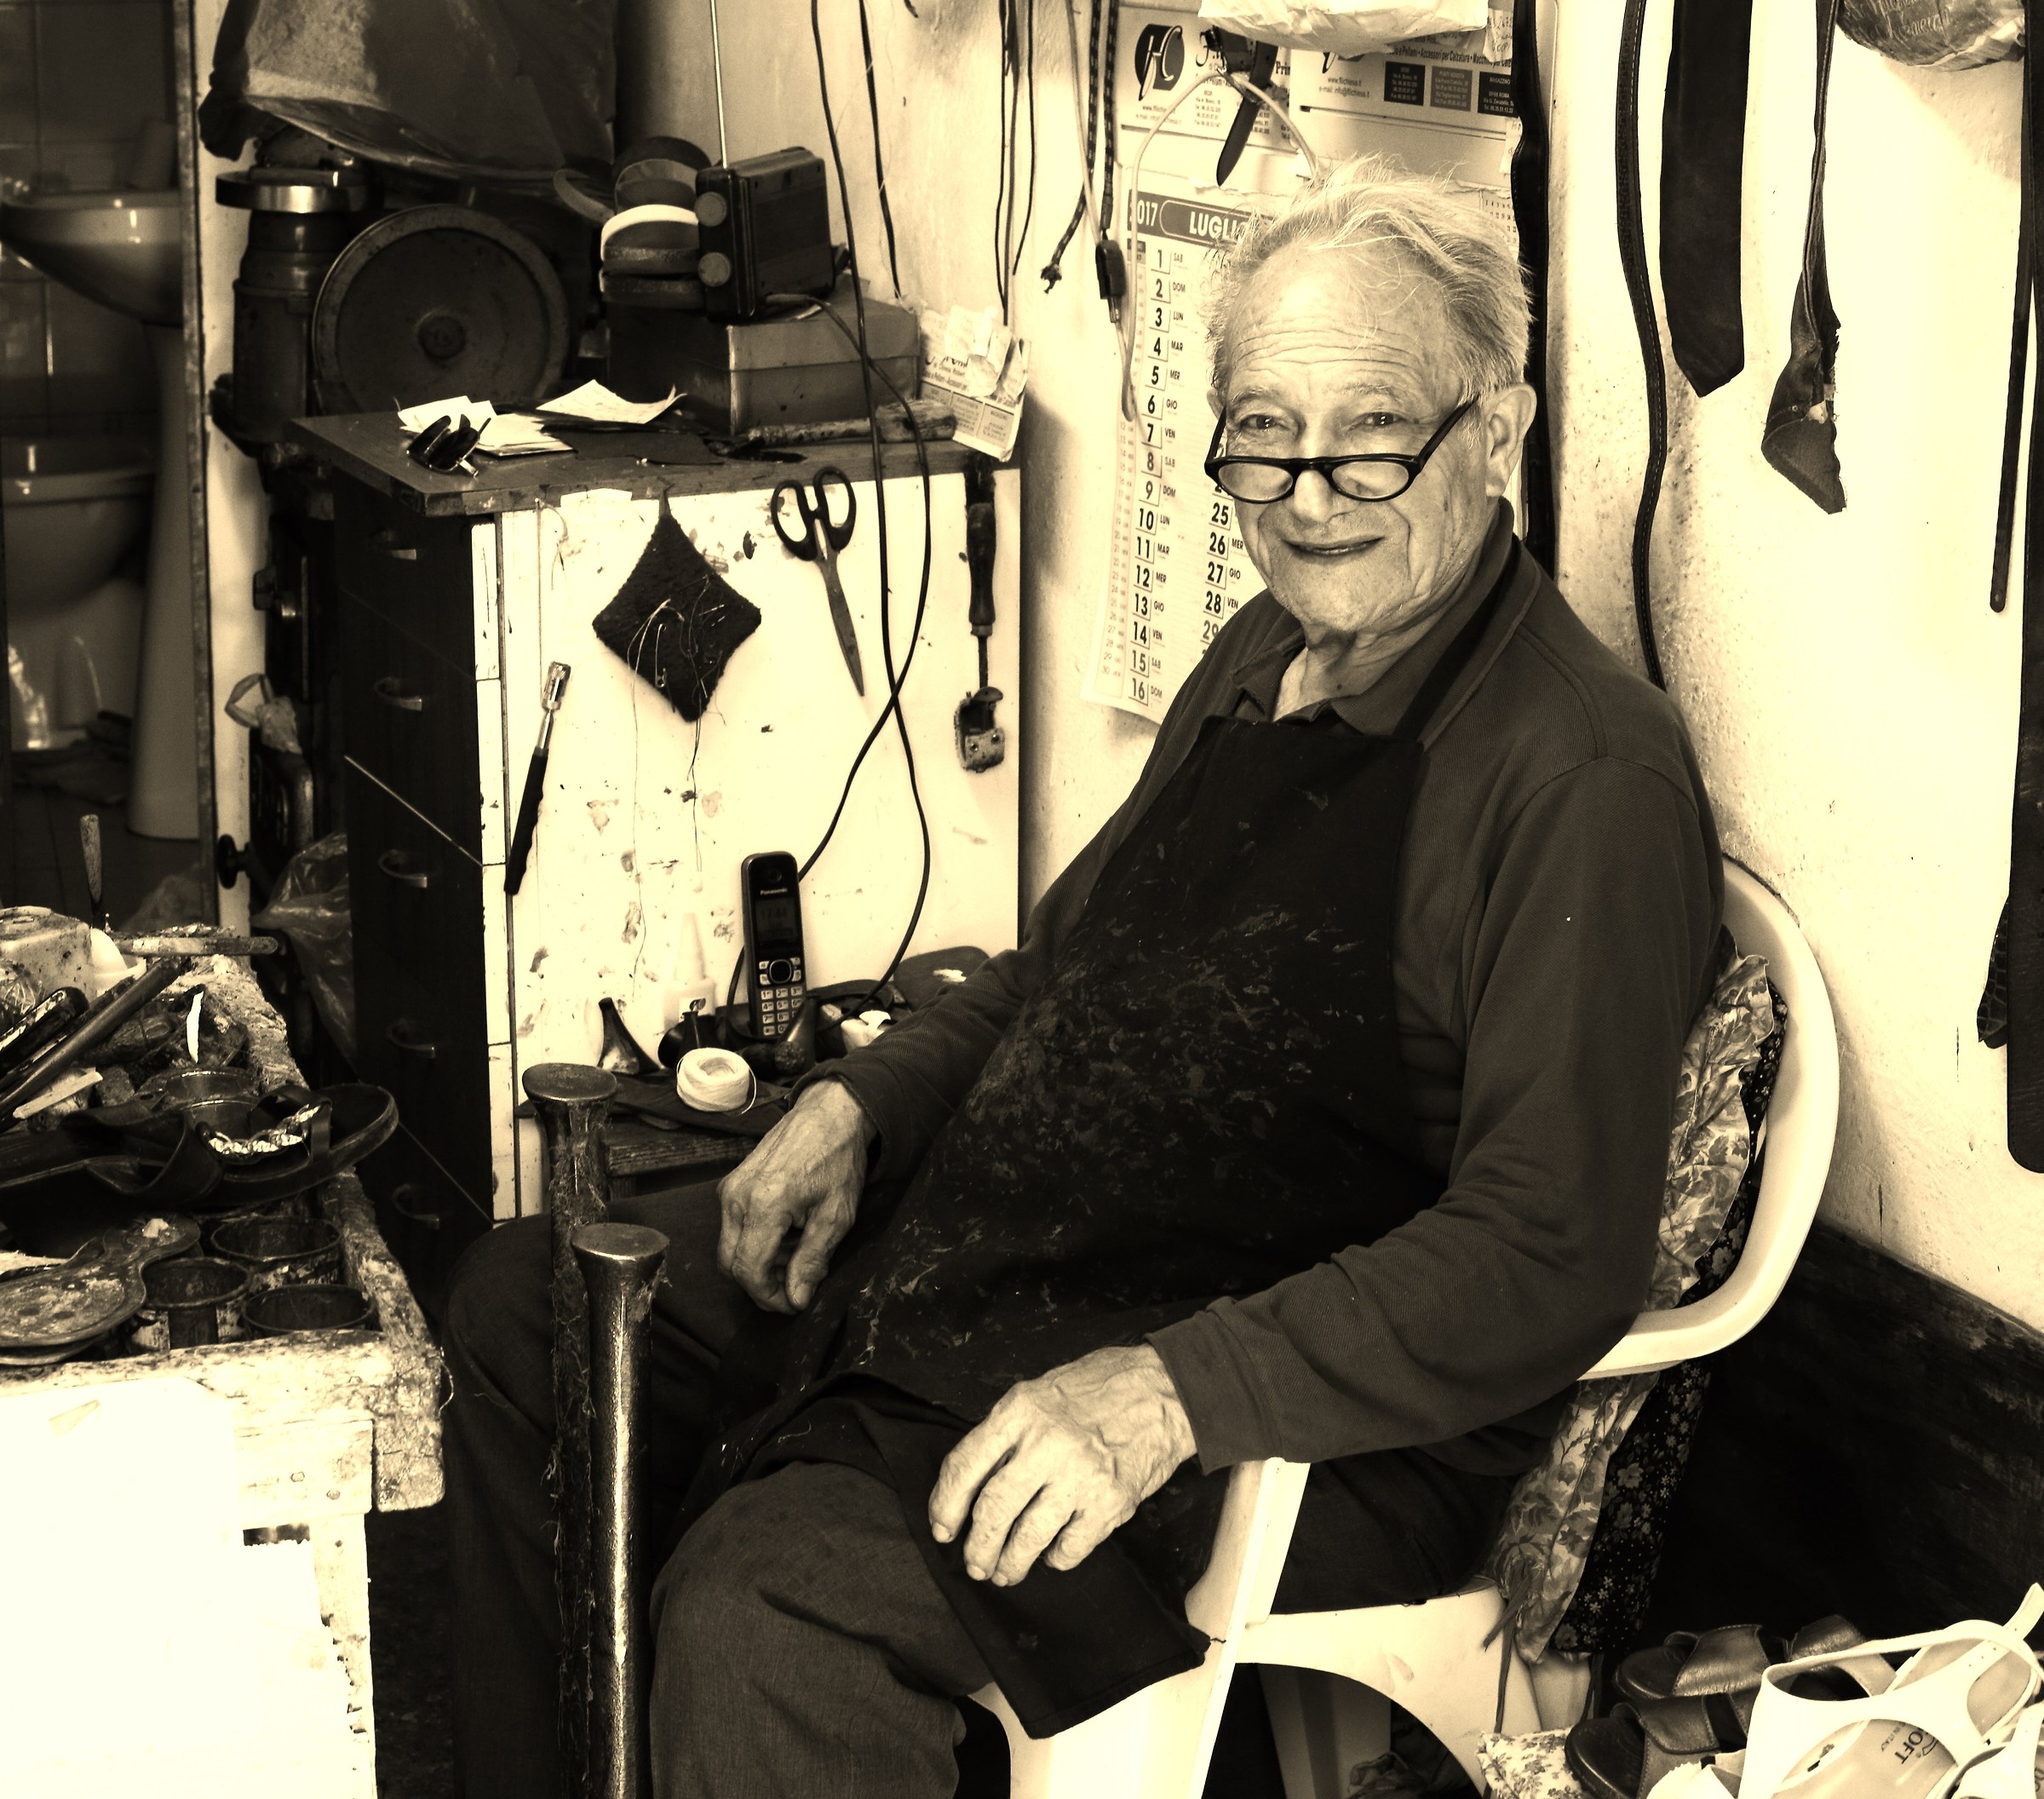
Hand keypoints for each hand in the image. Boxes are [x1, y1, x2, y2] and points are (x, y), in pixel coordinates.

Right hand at [716, 1079, 873, 1312]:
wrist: (829, 1114)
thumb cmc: (837, 1160)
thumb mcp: (836, 1216)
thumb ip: (812, 1260)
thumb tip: (796, 1299)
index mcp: (764, 1205)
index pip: (749, 1271)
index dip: (769, 1297)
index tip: (794, 1304)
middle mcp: (737, 1197)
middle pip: (731, 1264)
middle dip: (760, 1285)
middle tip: (794, 1287)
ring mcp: (729, 1188)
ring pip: (729, 1247)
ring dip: (757, 1263)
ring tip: (794, 1256)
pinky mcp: (731, 1183)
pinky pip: (732, 1226)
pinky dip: (753, 1241)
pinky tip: (785, 1235)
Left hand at [928, 1346, 1197, 1585]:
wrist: (1165, 1390)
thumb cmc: (1100, 1387)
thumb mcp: (1040, 1391)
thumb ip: (1007, 1431)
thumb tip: (972, 1483)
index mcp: (1020, 1410)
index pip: (965, 1466)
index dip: (945, 1504)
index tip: (943, 1526)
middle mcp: (1046, 1443)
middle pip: (992, 1511)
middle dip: (977, 1547)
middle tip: (975, 1563)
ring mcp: (1080, 1476)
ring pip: (1027, 1538)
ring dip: (1010, 1564)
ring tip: (1005, 1573)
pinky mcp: (1110, 1503)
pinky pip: (1069, 1548)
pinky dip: (1055, 1559)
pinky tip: (1052, 1555)